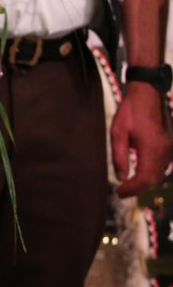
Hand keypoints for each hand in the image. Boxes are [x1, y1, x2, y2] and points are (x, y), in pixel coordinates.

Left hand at [111, 82, 172, 196]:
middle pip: (154, 180)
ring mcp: (170, 148)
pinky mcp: (170, 145)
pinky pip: (164, 166)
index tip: (119, 192)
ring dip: (146, 182)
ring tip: (129, 185)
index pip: (144, 179)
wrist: (148, 94)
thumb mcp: (118, 132)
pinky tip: (141, 173)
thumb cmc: (130, 111)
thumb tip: (120, 177)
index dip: (132, 189)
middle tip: (122, 192)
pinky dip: (153, 173)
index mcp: (151, 149)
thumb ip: (119, 156)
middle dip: (138, 189)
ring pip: (160, 174)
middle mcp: (164, 151)